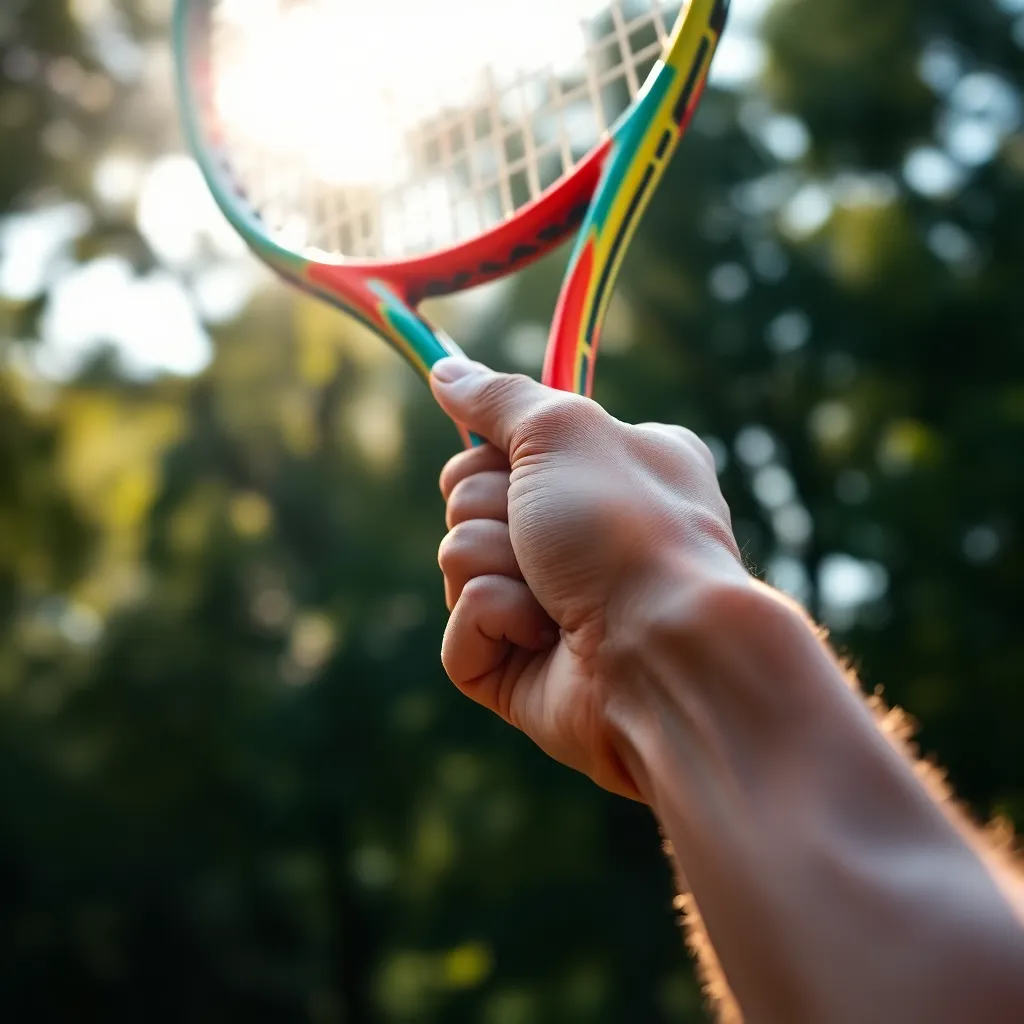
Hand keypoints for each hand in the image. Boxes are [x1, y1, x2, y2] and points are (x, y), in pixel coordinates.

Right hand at [431, 358, 748, 800]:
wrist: (664, 652)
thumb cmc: (627, 531)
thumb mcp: (562, 431)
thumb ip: (498, 398)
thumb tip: (446, 371)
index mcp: (599, 471)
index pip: (497, 449)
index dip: (491, 456)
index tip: (518, 463)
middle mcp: (576, 535)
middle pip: (466, 502)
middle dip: (493, 512)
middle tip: (545, 535)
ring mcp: (544, 604)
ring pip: (457, 564)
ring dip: (495, 566)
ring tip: (553, 592)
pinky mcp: (518, 669)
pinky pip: (459, 635)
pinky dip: (491, 626)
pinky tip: (541, 638)